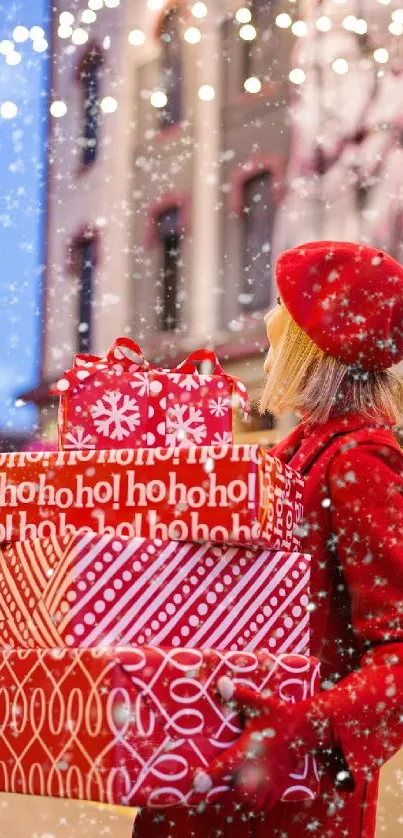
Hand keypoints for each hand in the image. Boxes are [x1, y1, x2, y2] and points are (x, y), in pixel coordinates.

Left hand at [193, 677, 331, 812]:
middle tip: (209, 790)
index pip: (223, 769)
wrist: (305, 729)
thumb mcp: (258, 703)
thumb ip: (238, 695)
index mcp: (248, 751)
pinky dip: (253, 806)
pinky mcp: (278, 787)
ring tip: (226, 794)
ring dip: (237, 803)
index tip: (195, 784)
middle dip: (220, 796)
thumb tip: (220, 682)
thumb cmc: (278, 715)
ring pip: (248, 805)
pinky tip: (247, 796)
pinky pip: (263, 806)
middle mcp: (257, 771)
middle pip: (234, 796)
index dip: (207, 779)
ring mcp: (269, 782)